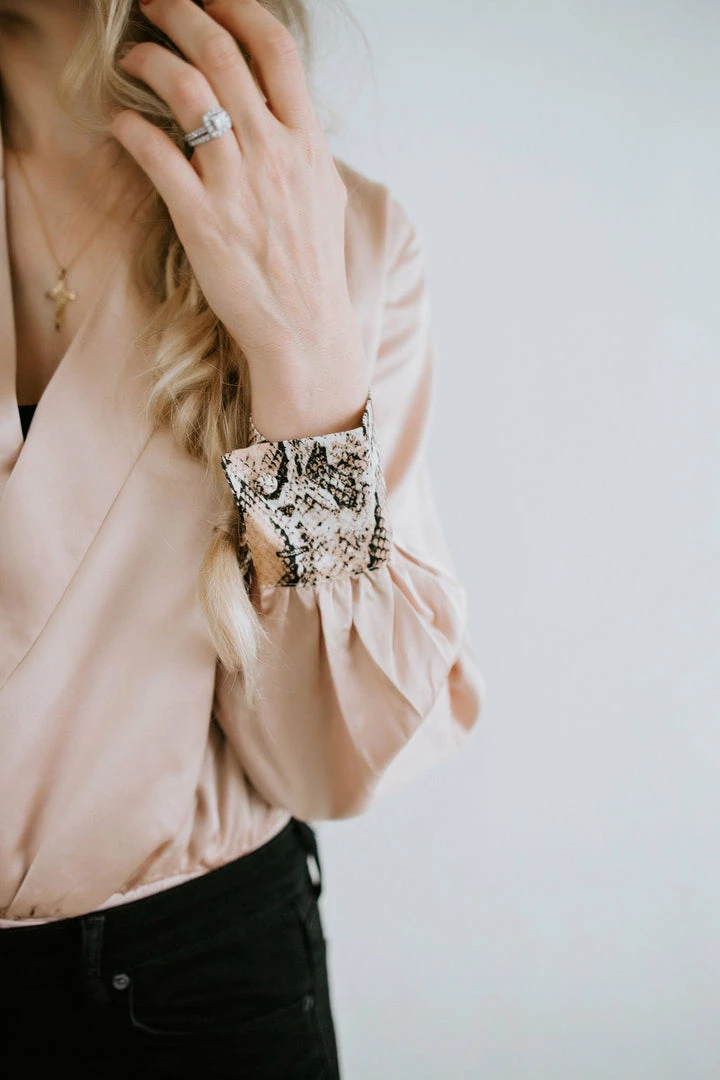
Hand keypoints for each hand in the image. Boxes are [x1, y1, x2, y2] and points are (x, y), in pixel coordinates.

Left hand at [110, 0, 368, 440]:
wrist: (303, 327)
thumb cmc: (312, 266)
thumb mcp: (323, 194)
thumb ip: (302, 146)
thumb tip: (283, 114)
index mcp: (306, 143)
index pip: (275, 50)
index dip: (239, 9)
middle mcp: (273, 154)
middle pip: (222, 54)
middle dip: (181, 13)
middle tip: (155, 4)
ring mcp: (236, 185)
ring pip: (186, 90)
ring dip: (150, 59)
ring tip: (134, 56)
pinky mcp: (200, 219)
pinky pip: (155, 153)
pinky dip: (131, 126)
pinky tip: (123, 121)